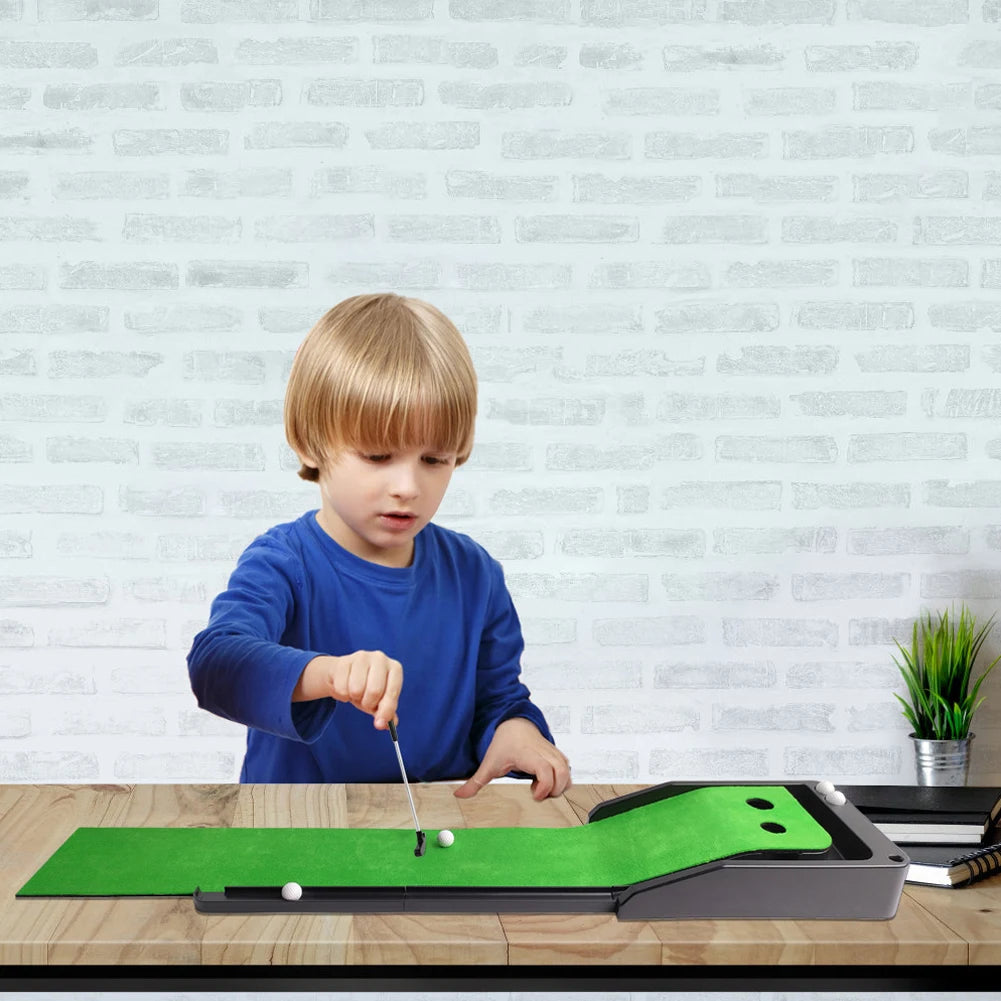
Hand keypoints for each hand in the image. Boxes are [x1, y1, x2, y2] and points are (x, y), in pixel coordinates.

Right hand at [293, 651, 401, 729]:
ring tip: (355, 692)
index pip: (393, 692)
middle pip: (374, 691)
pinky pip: (341, 688)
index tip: (379, 724)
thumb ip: (386, 713)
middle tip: (365, 701)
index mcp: (395, 668)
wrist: (344, 674)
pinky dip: (342, 695)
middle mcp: (380, 658)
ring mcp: (362, 657)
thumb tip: (389, 725)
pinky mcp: (344, 661)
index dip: (386, 710)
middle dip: (368, 703)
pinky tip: (345, 686)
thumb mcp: (379, 701)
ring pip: (356, 690)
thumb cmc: (367, 688)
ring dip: (354, 698)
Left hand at [453, 717, 571, 800]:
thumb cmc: (504, 742)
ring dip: (559, 785)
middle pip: (562, 773)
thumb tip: (459, 795)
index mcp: (528, 754)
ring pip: (567, 771)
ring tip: (542, 788)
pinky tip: (545, 781)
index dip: (545, 787)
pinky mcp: (556, 754)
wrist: (515, 723)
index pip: (546, 770)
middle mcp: (543, 753)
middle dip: (555, 789)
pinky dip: (561, 779)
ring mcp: (552, 752)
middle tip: (538, 793)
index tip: (534, 794)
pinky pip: (567, 769)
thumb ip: (475, 782)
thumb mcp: (489, 763)